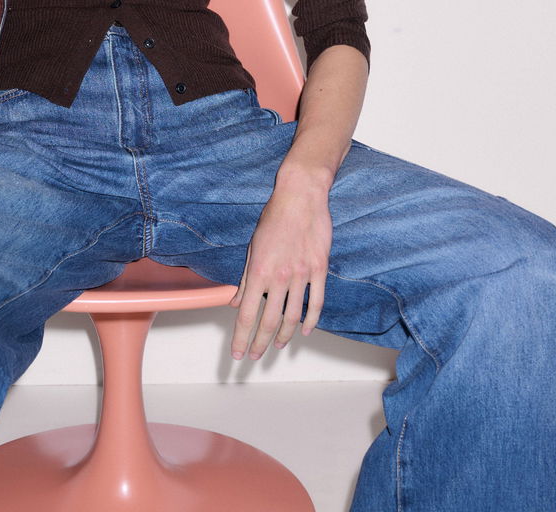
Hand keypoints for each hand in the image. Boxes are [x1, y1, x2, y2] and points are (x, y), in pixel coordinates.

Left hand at [229, 175, 331, 359]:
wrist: (300, 197)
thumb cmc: (273, 218)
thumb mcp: (252, 247)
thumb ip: (245, 279)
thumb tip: (236, 302)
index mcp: (259, 271)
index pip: (248, 314)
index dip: (242, 338)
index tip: (238, 354)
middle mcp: (279, 277)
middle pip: (269, 321)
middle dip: (260, 343)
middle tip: (255, 356)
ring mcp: (302, 274)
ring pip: (293, 316)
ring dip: (284, 335)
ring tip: (278, 346)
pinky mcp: (319, 269)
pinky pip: (316, 302)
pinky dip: (310, 320)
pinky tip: (304, 330)